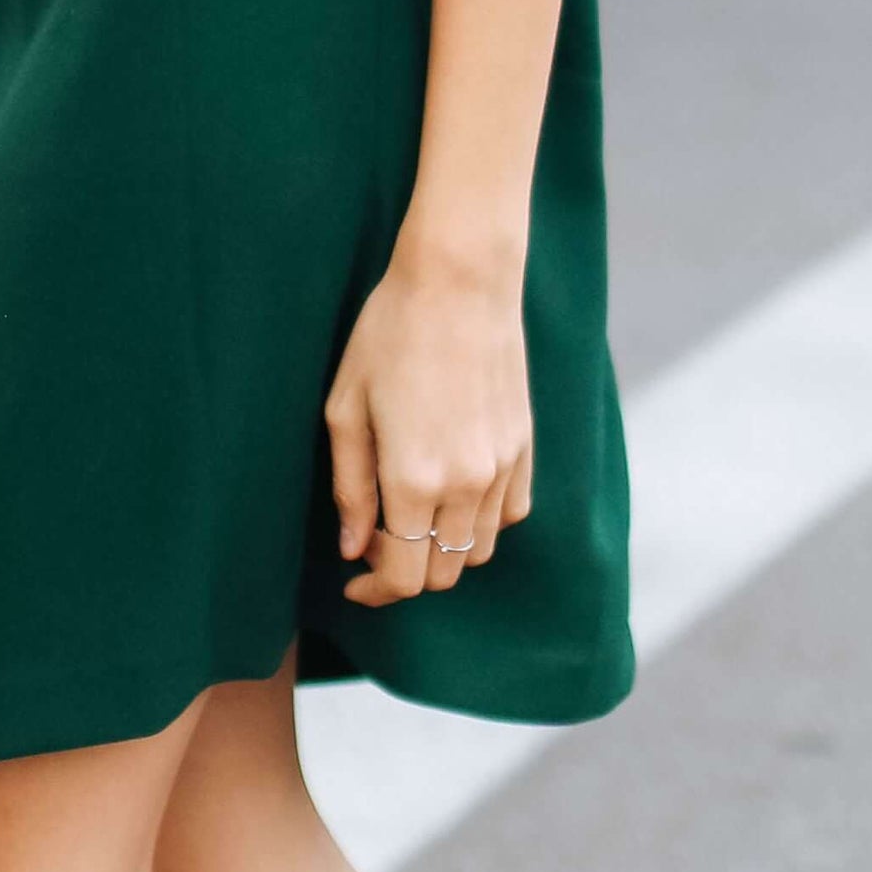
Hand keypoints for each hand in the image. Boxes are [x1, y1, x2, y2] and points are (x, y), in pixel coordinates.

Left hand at [325, 246, 534, 607]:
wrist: (459, 281)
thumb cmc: (389, 334)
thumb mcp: (346, 409)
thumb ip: (350, 487)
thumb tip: (353, 548)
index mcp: (415, 479)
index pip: (404, 576)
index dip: (375, 590)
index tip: (353, 581)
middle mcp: (467, 483)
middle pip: (443, 573)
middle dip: (405, 571)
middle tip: (375, 538)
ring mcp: (503, 466)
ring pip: (478, 550)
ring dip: (442, 550)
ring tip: (412, 514)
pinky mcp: (525, 446)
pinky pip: (510, 514)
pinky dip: (480, 523)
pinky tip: (453, 493)